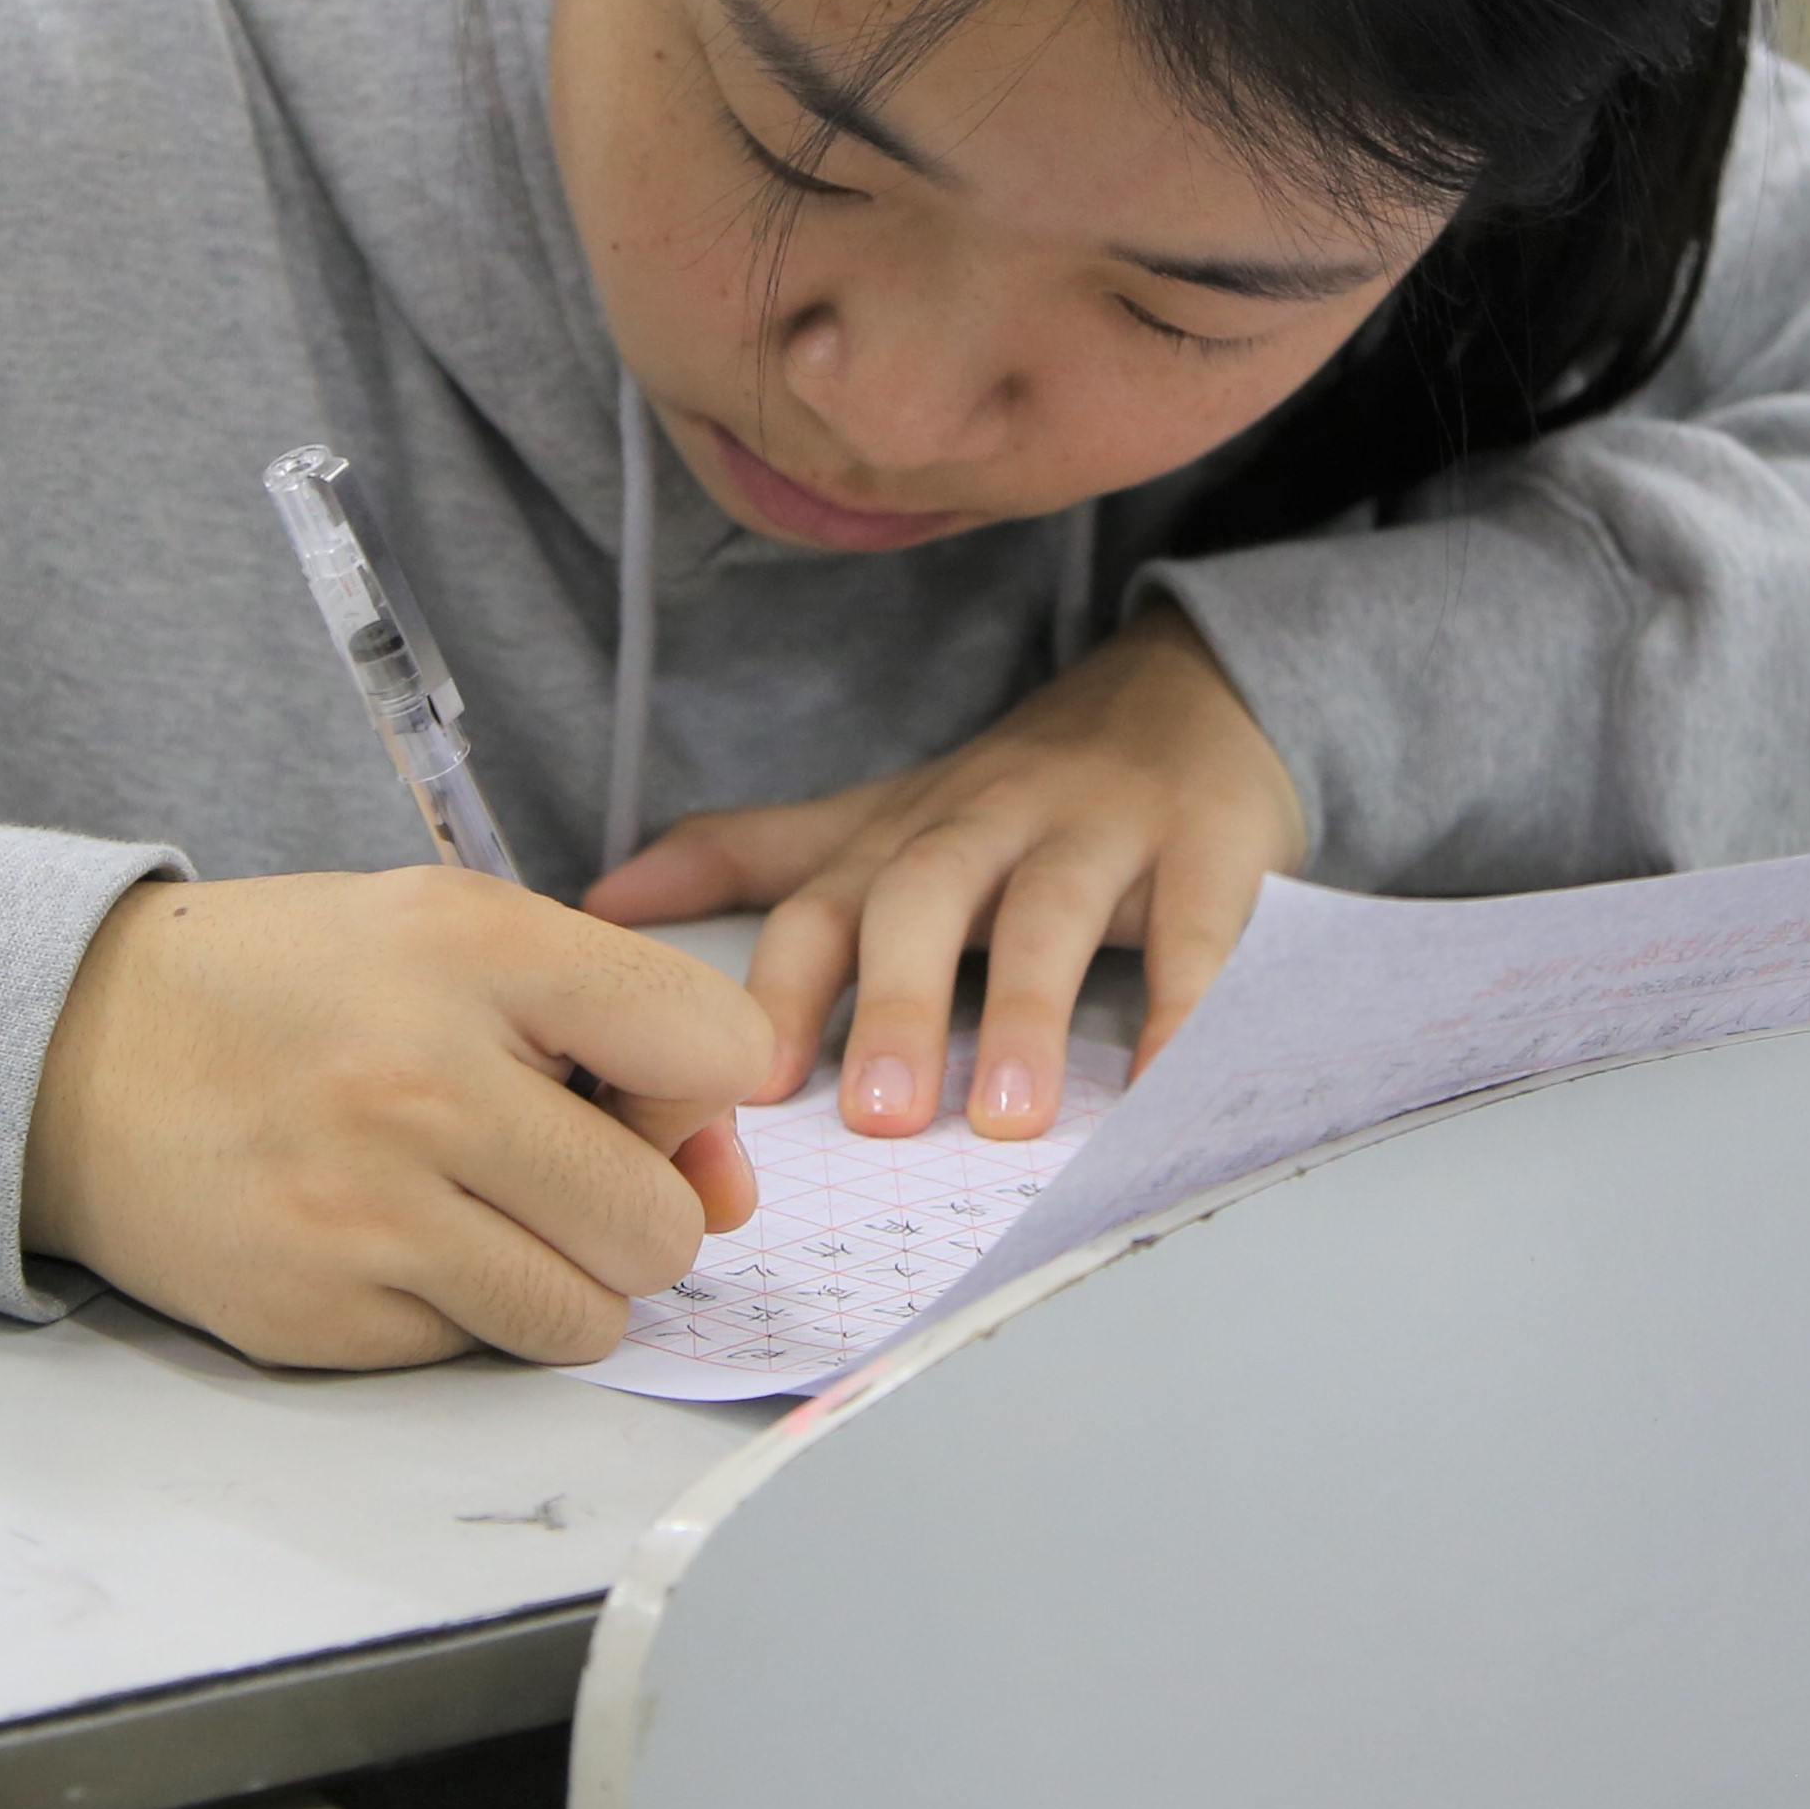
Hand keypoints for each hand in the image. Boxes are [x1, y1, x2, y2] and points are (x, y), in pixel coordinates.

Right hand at [17, 870, 773, 1368]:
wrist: (76, 1054)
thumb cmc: (291, 988)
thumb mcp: (449, 934)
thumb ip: (610, 1026)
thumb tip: (726, 1185)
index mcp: (473, 951)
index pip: (714, 1046)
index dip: (710, 1085)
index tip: (649, 1087)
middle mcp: (425, 1083)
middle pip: (664, 1222)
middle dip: (637, 1211)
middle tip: (557, 1168)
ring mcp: (368, 1215)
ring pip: (588, 1317)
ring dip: (561, 1279)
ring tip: (479, 1210)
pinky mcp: (322, 1316)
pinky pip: (477, 1354)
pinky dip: (458, 1311)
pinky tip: (388, 1239)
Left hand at [579, 606, 1301, 1148]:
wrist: (1186, 690)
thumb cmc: (1014, 795)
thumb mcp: (882, 822)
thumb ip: (751, 859)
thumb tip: (601, 899)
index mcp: (904, 836)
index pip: (821, 906)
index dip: (779, 989)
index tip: (744, 1089)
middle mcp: (989, 822)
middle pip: (925, 897)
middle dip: (895, 1001)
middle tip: (875, 1118)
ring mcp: (1102, 828)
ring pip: (1052, 910)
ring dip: (1026, 1014)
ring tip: (1006, 1118)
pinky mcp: (1208, 844)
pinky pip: (1198, 926)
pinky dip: (1186, 1003)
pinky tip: (1166, 1083)